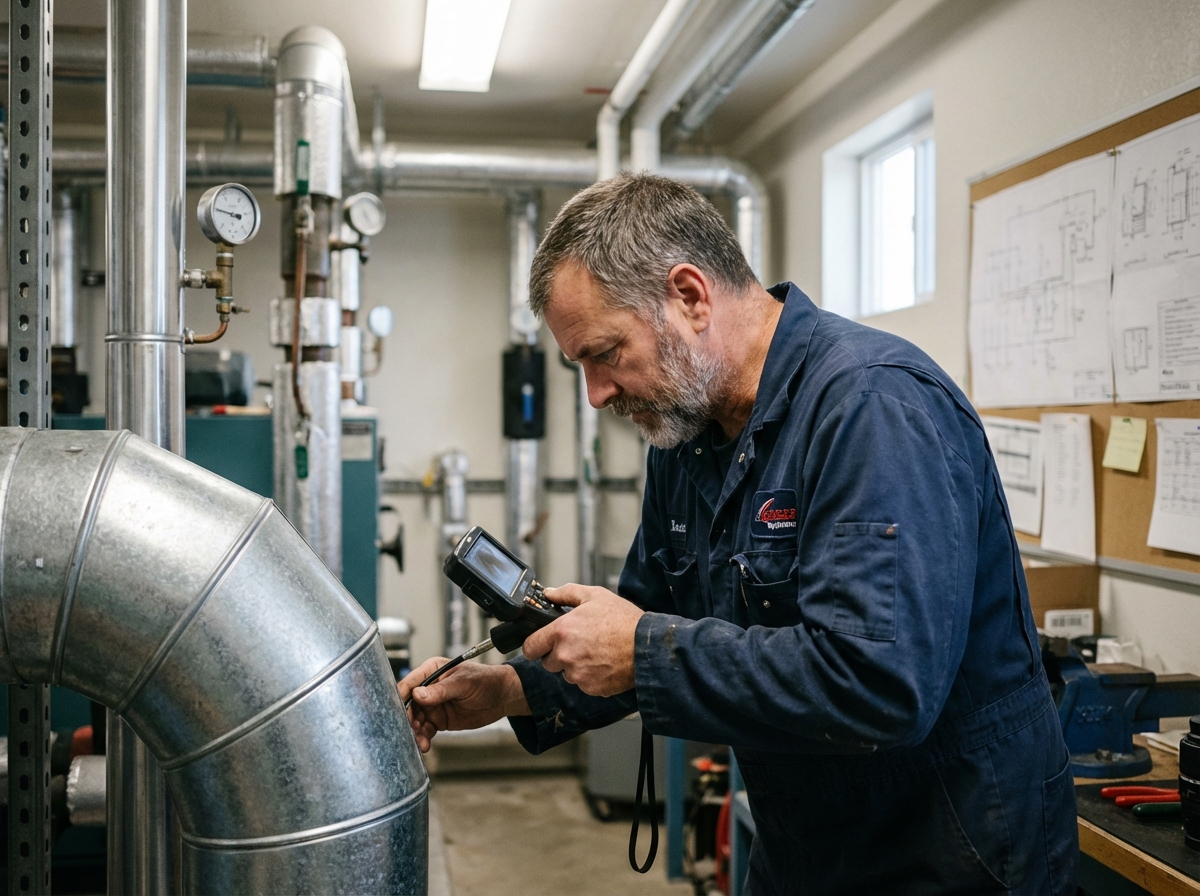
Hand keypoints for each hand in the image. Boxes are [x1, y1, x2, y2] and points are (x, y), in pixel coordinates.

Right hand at [398, 658, 528, 752]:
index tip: (397, 710)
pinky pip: (425, 730)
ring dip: (414, 732)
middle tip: (409, 730)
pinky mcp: (439, 720)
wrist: (501, 698)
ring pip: (415, 720)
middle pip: (408, 704)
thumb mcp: (464, 683)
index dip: (401, 696)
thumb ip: (441, 690)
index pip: (410, 683)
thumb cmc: (485, 681)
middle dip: (406, 719)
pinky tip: (424, 746)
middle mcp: (428, 688)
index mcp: (431, 671)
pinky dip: (423, 738)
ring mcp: (432, 705)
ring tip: (419, 742)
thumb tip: (417, 695)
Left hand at [522, 584, 642, 696]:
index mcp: (561, 631)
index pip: (530, 647)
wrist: (647, 646)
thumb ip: (567, 593)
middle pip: (547, 662)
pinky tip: (603, 664)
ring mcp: (577, 674)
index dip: (535, 645)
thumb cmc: (623, 620)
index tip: (542, 644)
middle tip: (577, 644)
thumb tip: (549, 593)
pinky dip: (590, 677)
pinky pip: (582, 684)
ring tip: (595, 653)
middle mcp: (565, 655)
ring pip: (566, 674)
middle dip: (557, 655)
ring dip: (574, 666)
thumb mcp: (595, 596)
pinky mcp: (591, 688)